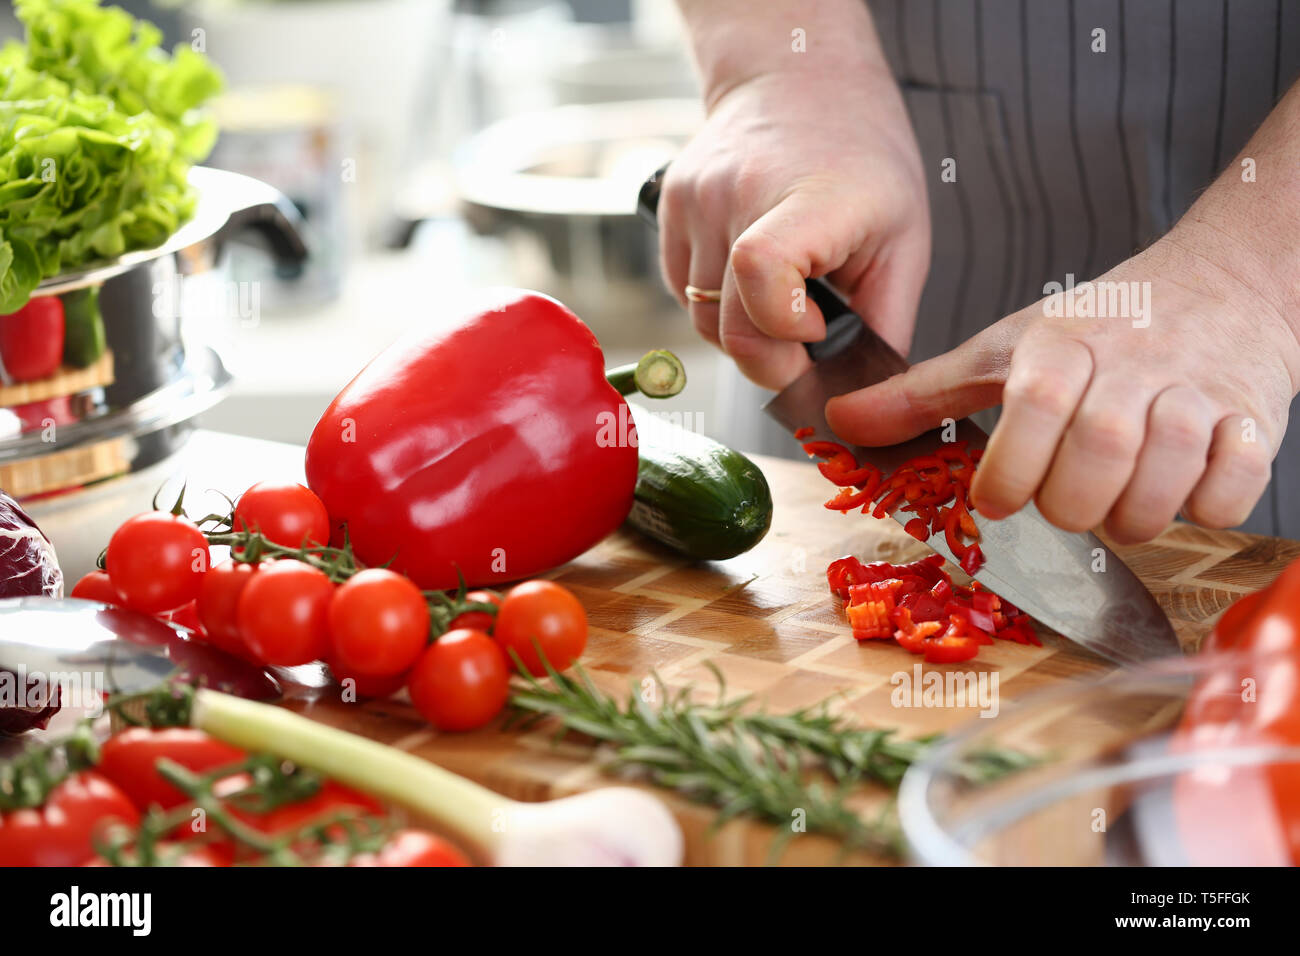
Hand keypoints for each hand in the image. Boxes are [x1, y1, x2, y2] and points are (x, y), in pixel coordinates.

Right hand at [659, 65, 929, 390]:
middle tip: (806, 343)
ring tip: (783, 300)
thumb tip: (864, 399)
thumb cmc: (862, 159)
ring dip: (743, 333)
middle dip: (770, 359)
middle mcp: (739, 194)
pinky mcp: (668, 206)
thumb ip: (884, 323)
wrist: (796, 78)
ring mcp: (695, 199)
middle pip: (727, 325)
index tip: (818, 327)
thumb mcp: (902, 238)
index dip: (785, 328)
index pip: (761, 273)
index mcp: (810, 197)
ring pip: (701, 319)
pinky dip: (717, 305)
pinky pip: (683, 292)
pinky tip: (751, 278)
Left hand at [824, 226, 1299, 542]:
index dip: (1009, 472)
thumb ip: (925, 393)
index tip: (997, 500)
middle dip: (1069, 506)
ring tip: (1116, 503)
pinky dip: (1205, 506)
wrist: (1223, 285)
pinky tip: (1182, 490)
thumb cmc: (1103, 329)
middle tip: (1063, 504)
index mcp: (1062, 344)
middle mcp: (1132, 363)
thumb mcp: (1006, 350)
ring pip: (1162, 480)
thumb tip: (840, 422)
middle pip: (1096, 458)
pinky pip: (1232, 486)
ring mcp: (1198, 390)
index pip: (1032, 410)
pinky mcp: (1254, 417)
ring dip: (1131, 516)